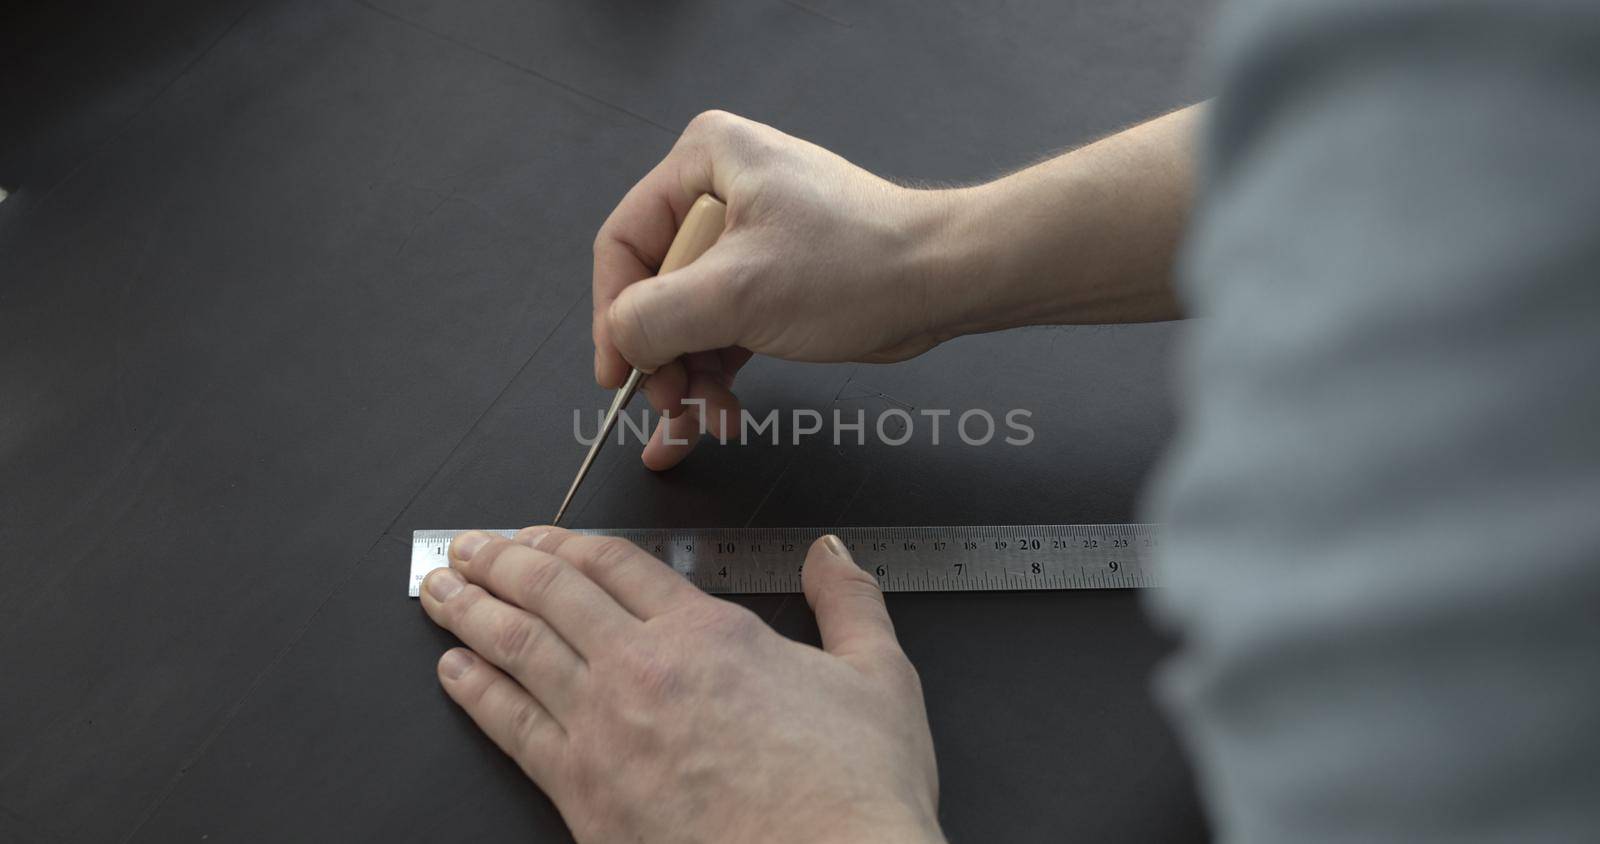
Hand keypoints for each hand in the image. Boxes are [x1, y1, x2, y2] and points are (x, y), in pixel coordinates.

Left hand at [419, 528, 944, 843]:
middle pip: (551, 593)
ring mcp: (604, 731)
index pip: (614, 563)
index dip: (565, 540)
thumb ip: (850, 603)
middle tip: (468, 546)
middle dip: (500, 561)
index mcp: (708, 633)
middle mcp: (644, 670)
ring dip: (470, 611)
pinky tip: (453, 672)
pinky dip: (474, 692)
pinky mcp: (583, 794)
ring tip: (440, 590)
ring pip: (517, 648)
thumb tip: (833, 555)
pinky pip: (509, 727)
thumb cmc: (851, 794)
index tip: (537, 535)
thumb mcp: (878, 678)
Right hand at [593, 110, 963, 468]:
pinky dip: (714, 372)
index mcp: (706, 161)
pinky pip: (720, 329)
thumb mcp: (738, 292)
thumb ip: (656, 318)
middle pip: (653, 286)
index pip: (625, 243)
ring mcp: (746, 238)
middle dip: (660, 354)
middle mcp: (721, 190)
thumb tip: (618, 342)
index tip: (615, 372)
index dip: (612, 313)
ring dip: (688, 374)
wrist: (941, 283)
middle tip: (667, 403)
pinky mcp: (770, 279)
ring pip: (686, 317)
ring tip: (703, 417)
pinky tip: (719, 412)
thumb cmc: (859, 265)